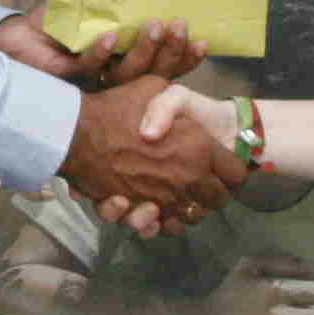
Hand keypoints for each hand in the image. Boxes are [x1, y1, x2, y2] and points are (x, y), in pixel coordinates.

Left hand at [0, 14, 205, 89]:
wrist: (11, 37)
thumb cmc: (53, 23)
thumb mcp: (89, 7)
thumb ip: (114, 0)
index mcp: (123, 65)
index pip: (162, 68)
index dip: (183, 58)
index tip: (204, 41)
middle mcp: (111, 78)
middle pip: (151, 76)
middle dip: (169, 53)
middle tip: (179, 27)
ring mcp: (90, 83)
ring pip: (124, 78)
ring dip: (141, 52)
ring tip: (153, 26)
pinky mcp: (65, 80)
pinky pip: (88, 69)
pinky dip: (100, 53)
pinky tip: (110, 36)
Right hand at [63, 76, 239, 229]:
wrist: (76, 134)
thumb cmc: (116, 108)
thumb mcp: (153, 87)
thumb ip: (174, 103)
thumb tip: (183, 118)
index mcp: (200, 147)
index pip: (237, 174)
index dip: (231, 172)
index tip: (221, 169)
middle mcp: (189, 178)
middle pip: (219, 201)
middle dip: (214, 195)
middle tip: (202, 185)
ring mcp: (165, 199)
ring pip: (192, 218)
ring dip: (188, 210)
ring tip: (176, 198)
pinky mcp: (141, 211)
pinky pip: (163, 227)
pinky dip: (160, 223)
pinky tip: (153, 211)